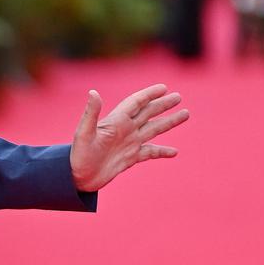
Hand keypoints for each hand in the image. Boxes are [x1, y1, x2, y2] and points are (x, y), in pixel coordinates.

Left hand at [70, 84, 188, 191]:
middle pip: (148, 113)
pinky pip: (150, 152)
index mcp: (116, 121)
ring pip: (153, 129)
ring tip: (185, 114)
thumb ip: (91, 113)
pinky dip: (162, 152)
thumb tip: (93, 92)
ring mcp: (129, 143)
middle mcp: (124, 130)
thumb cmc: (78, 154)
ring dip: (169, 122)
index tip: (164, 87)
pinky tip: (174, 152)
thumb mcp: (84, 133)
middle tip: (178, 97)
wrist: (77, 177)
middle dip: (163, 104)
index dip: (149, 94)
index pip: (136, 103)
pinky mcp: (130, 158)